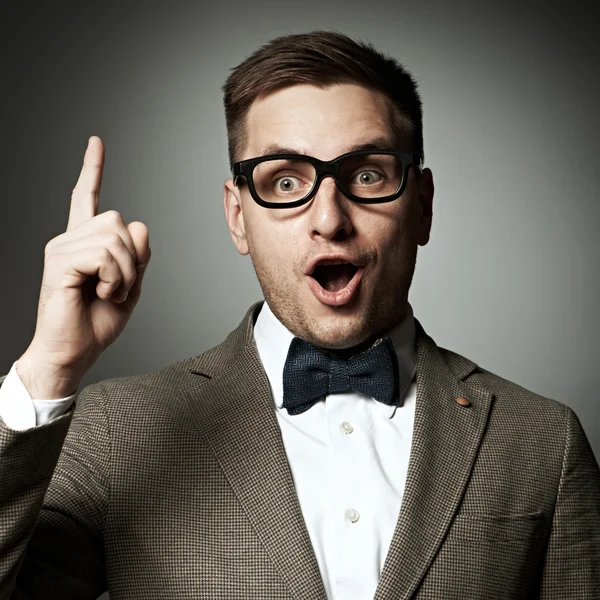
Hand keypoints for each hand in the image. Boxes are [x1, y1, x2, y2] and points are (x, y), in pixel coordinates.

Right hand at [17, 136, 151, 398]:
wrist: (75, 352)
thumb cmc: (97, 322)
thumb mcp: (130, 286)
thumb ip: (137, 256)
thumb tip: (138, 224)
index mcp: (84, 243)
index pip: (86, 198)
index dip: (92, 170)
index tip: (96, 142)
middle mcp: (69, 239)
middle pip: (117, 219)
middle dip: (131, 257)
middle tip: (118, 286)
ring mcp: (61, 249)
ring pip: (114, 237)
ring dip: (124, 272)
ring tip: (109, 292)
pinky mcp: (60, 263)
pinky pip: (104, 255)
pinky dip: (115, 278)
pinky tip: (102, 292)